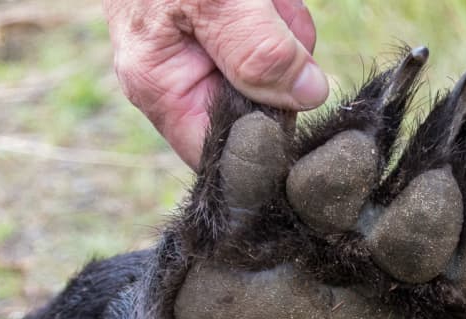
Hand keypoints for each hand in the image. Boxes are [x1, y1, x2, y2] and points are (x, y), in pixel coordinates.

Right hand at [104, 0, 328, 166]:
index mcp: (161, 87)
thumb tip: (304, 96)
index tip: (294, 118)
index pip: (219, 156)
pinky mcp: (239, 32)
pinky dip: (285, 14)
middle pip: (259, 114)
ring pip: (280, 75)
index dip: (261, 150)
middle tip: (271, 25)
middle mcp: (184, 80)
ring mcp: (213, 55)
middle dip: (281, 76)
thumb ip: (255, 48)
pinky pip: (282, 40)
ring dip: (288, 34)